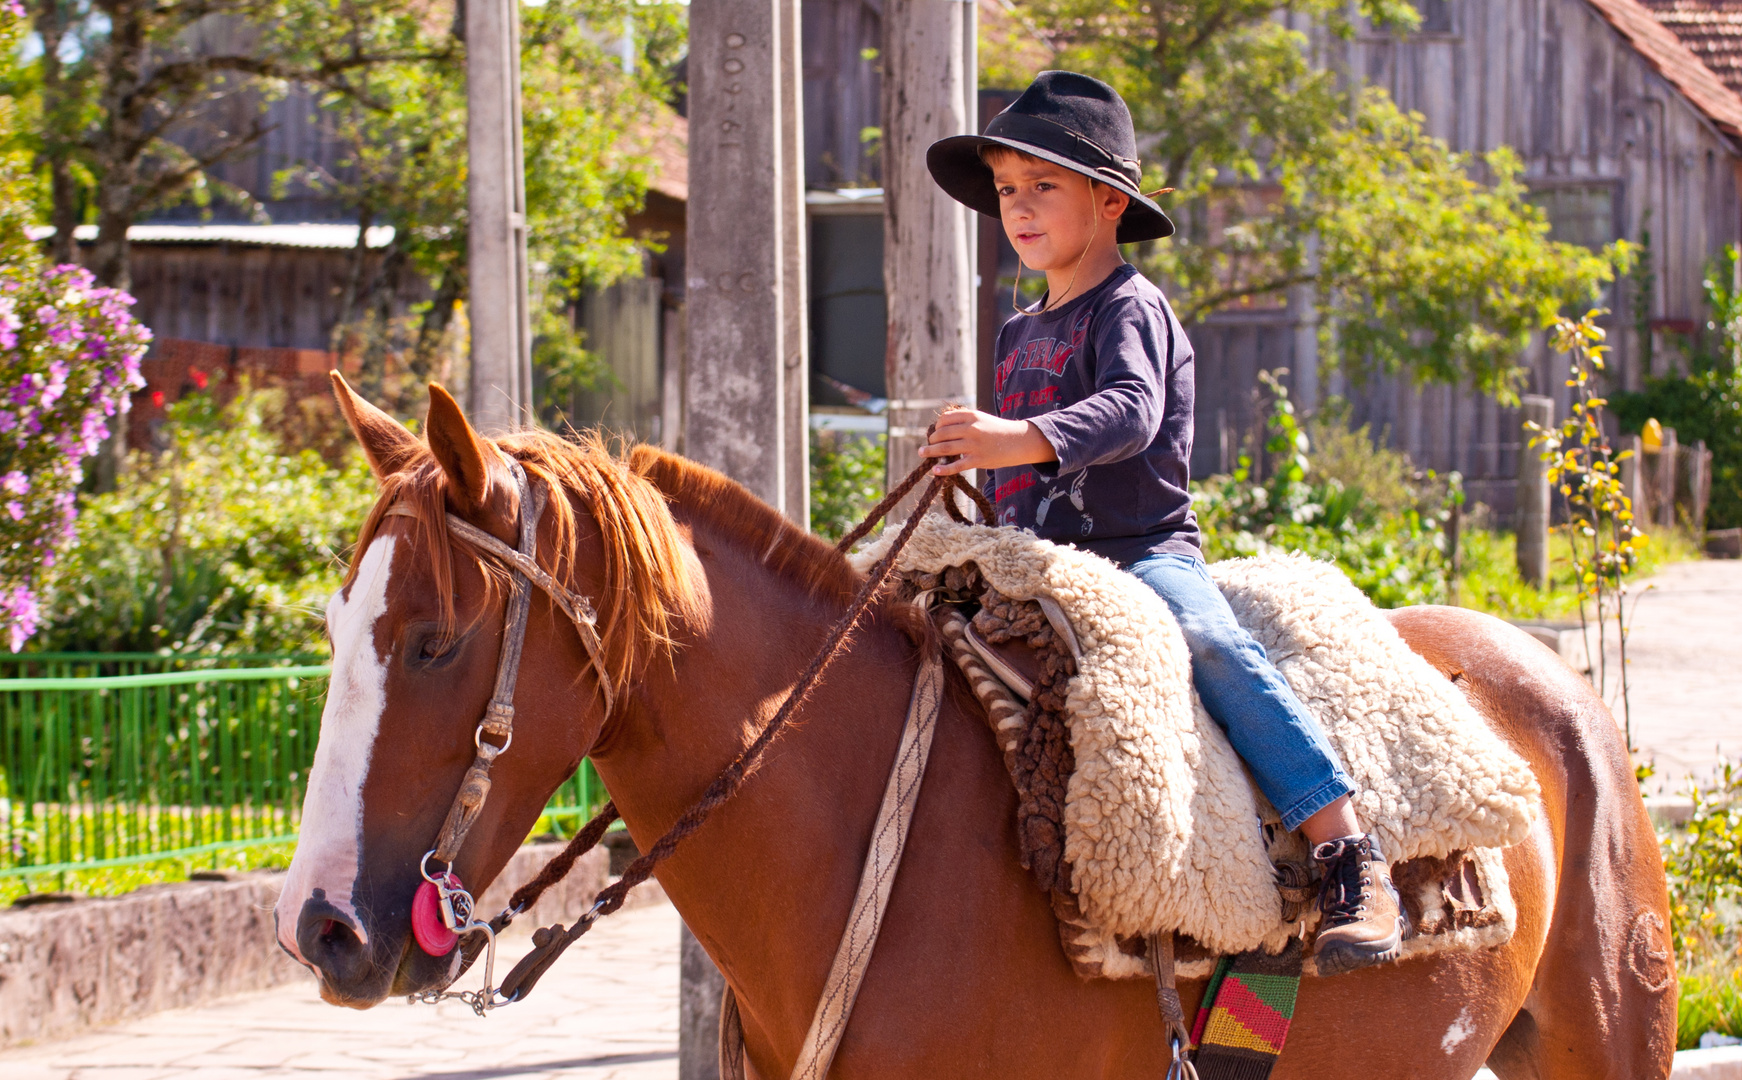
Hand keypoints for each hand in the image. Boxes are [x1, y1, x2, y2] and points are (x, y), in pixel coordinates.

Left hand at [918, 407, 1057, 475]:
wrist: (1019, 441)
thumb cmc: (997, 430)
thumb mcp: (981, 418)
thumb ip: (964, 420)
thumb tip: (941, 427)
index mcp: (972, 416)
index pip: (945, 419)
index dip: (937, 426)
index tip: (935, 432)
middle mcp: (972, 429)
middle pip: (942, 433)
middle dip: (932, 439)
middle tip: (928, 444)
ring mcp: (975, 445)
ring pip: (946, 449)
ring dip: (930, 451)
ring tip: (922, 453)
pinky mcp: (978, 460)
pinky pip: (957, 465)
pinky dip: (944, 469)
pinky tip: (935, 470)